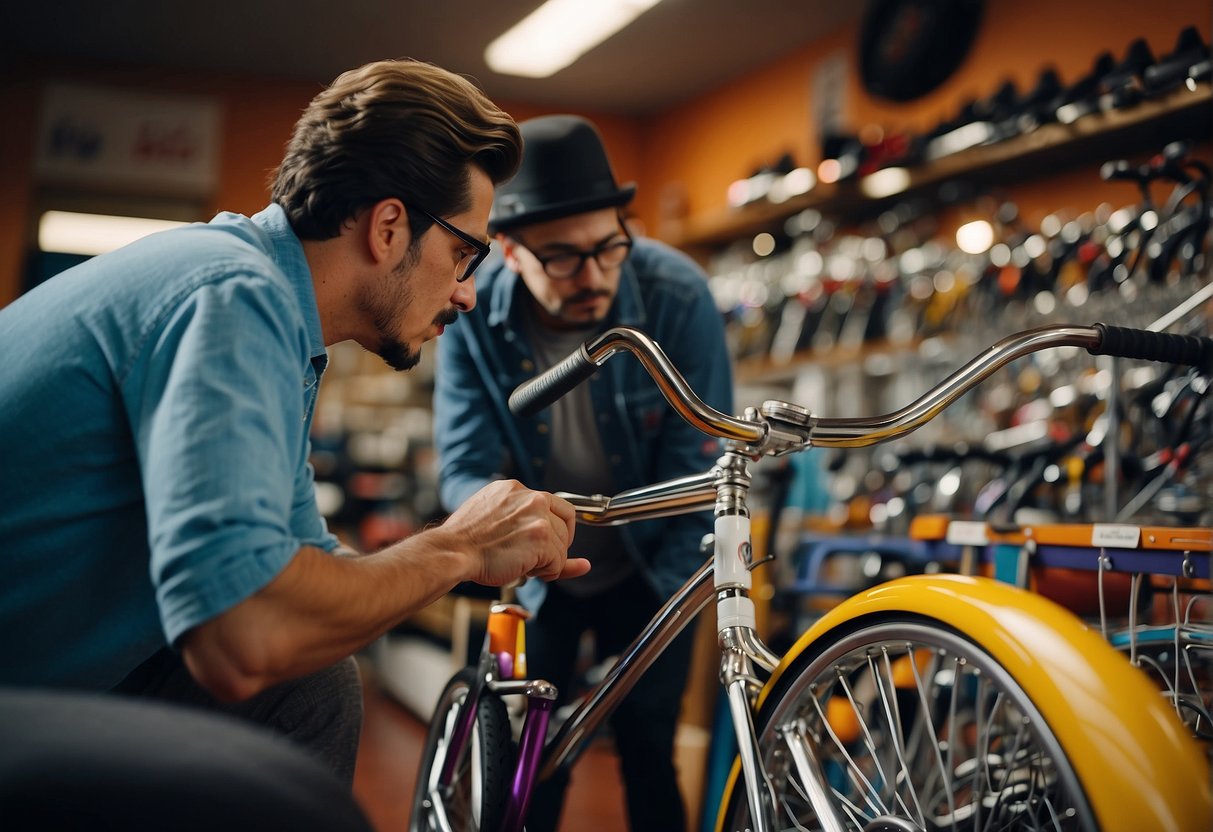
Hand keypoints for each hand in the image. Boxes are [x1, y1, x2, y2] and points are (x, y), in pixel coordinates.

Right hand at [443, 480, 590, 585]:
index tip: (551, 541)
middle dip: (553, 547)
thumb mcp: (494, 521)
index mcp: (515, 489)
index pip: (556, 504)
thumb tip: (562, 539)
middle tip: (535, 559)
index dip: (558, 527)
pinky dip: (547, 572)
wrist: (453, 551)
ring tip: (523, 565)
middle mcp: (531, 498)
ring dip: (547, 561)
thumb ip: (524, 525)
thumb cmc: (465, 541)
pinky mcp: (541, 537)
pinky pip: (558, 562)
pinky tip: (526, 570)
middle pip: (564, 526)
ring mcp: (537, 517)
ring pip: (561, 546)